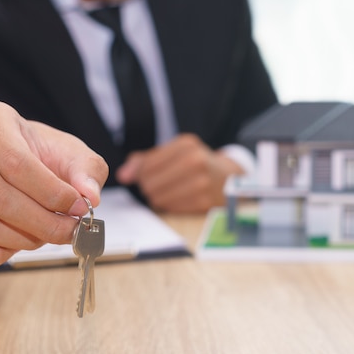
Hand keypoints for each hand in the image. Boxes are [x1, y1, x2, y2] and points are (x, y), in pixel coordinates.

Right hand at [0, 100, 107, 265]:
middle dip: (42, 223)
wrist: (0, 158)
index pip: (17, 164)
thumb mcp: (69, 153)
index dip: (52, 194)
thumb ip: (85, 171)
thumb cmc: (36, 155)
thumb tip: (89, 196)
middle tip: (68, 233)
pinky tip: (12, 251)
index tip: (80, 209)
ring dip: (19, 241)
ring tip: (43, 238)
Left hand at [116, 133, 243, 212]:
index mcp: (186, 145)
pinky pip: (172, 209)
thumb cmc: (196, 163)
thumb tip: (123, 176)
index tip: (147, 176)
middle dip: (149, 187)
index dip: (141, 174)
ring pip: (158, 198)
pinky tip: (179, 199)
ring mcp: (202, 183)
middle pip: (150, 184)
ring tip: (170, 191)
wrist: (230, 177)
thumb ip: (145, 161)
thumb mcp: (175, 152)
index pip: (146, 165)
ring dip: (158, 198)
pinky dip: (170, 206)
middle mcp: (196, 161)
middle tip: (160, 185)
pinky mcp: (205, 202)